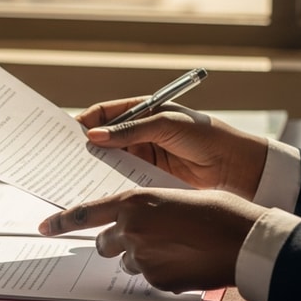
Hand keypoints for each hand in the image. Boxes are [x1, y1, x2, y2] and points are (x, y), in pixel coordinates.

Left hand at [38, 188, 266, 292]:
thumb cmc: (220, 211)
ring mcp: (143, 256)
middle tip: (145, 238)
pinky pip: (149, 277)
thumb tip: (140, 219)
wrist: (245, 240)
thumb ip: (150, 208)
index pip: (86, 212)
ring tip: (176, 248)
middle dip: (118, 242)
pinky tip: (185, 263)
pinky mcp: (157, 279)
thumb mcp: (177, 196)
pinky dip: (161, 272)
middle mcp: (132, 227)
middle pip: (104, 242)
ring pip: (127, 261)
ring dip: (142, 257)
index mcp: (135, 200)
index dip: (62, 221)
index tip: (44, 227)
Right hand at [75, 101, 268, 199]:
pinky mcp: (150, 176)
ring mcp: (144, 155)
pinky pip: (124, 177)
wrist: (237, 167)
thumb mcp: (167, 125)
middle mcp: (140, 132)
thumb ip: (131, 130)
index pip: (105, 113)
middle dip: (84, 147)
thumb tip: (94, 136)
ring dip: (95, 166)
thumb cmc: (206, 136)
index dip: (85, 122)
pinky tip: (99, 189)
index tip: (66, 135)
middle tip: (63, 159)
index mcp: (143, 110)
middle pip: (103, 138)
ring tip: (74, 176)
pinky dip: (110, 182)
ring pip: (111, 159)